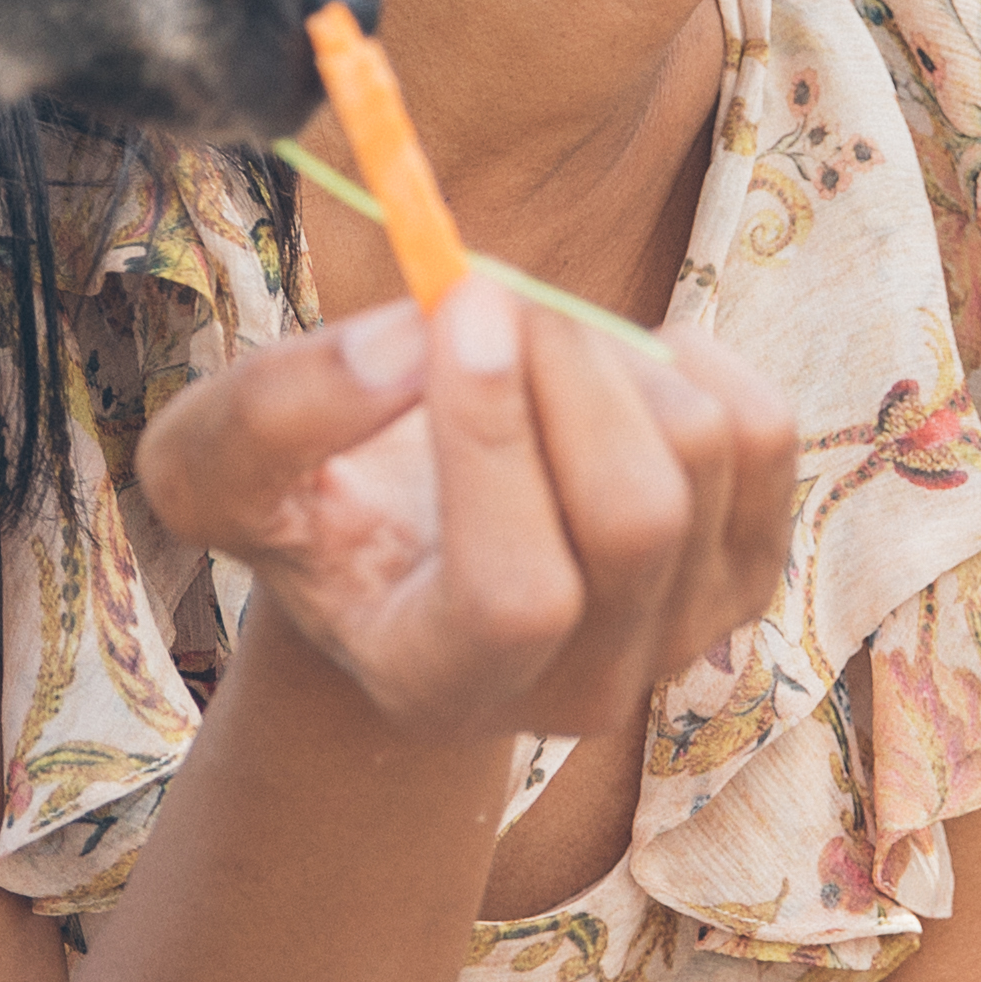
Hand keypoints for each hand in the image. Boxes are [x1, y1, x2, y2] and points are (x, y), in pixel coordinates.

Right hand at [133, 283, 798, 761]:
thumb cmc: (308, 509)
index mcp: (438, 683)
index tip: (457, 300)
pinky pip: (764, 433)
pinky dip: (690, 361)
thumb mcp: (216, 466)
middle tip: (493, 289)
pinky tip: (609, 372)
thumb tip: (406, 338)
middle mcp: (575, 692)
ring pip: (702, 457)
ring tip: (528, 347)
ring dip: (611, 354)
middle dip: (568, 366)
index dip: (495, 440)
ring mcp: (679, 639)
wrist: (406, 556)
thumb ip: (271, 411)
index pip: (515, 591)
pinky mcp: (744, 574)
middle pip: (634, 519)